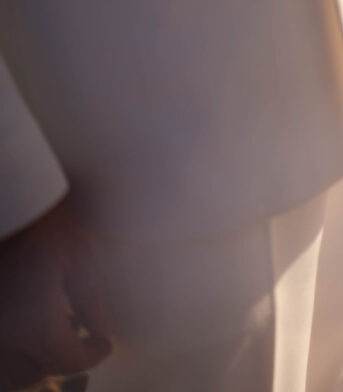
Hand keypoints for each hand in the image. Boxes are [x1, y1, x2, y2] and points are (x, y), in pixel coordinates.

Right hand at [0, 200, 111, 390]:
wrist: (8, 198)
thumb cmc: (43, 219)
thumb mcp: (80, 256)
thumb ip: (91, 301)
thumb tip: (100, 329)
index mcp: (34, 322)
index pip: (68, 361)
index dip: (91, 355)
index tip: (103, 344)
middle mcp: (2, 334)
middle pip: (32, 373)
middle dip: (59, 360)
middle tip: (79, 338)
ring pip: (6, 368)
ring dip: (30, 359)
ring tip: (51, 330)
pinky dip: (8, 348)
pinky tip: (25, 322)